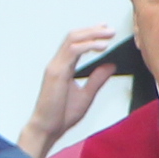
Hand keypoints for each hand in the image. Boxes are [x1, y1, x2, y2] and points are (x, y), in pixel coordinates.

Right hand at [17, 25, 119, 157]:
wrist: (48, 128)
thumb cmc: (61, 114)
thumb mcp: (87, 94)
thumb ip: (97, 79)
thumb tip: (110, 65)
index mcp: (63, 67)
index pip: (75, 42)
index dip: (90, 33)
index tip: (105, 29)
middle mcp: (57, 63)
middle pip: (73, 36)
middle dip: (93, 30)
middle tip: (110, 29)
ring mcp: (55, 67)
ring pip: (72, 40)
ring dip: (92, 34)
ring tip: (108, 34)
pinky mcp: (56, 73)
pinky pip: (72, 51)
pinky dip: (87, 46)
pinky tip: (101, 47)